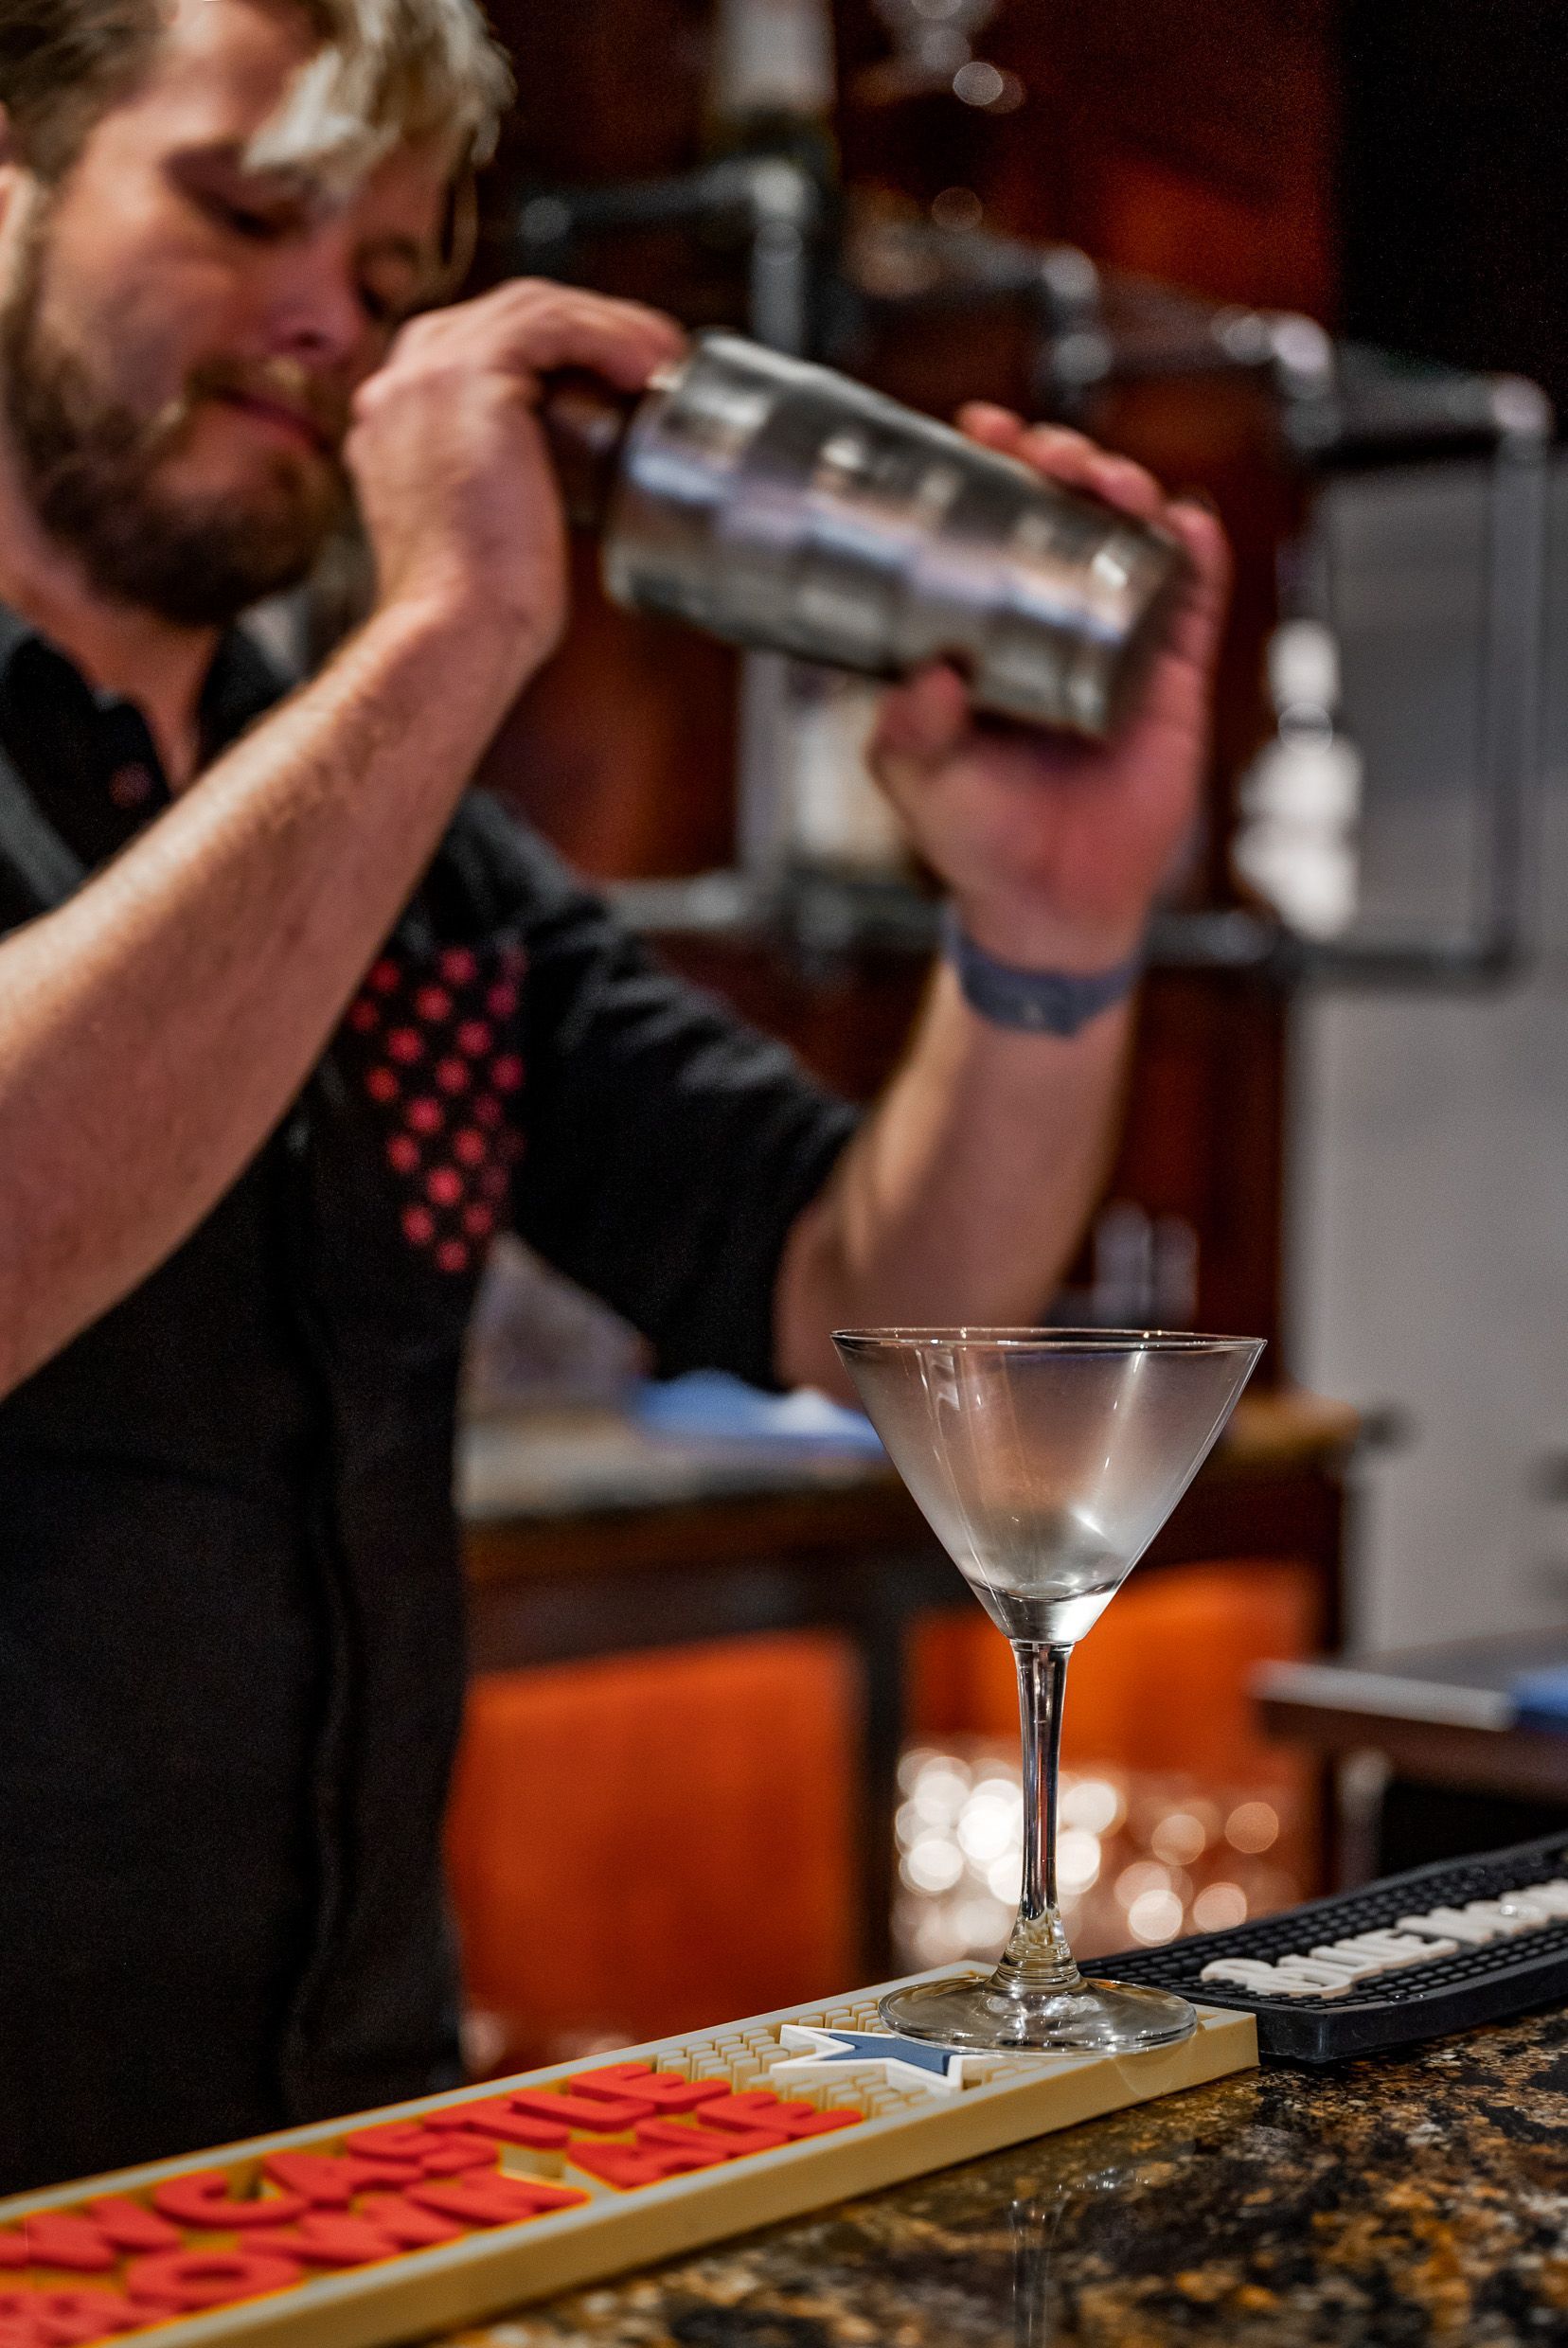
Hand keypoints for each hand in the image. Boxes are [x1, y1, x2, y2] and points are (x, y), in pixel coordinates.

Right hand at [347, 280, 684, 689]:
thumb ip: (501, 491)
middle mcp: (396, 389)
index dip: (551, 353)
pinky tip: (647, 366)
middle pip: (503, 317)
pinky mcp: (467, 377)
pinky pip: (551, 323)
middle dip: (585, 327)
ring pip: (531, 309)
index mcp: (394, 425)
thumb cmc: (479, 614)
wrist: (455, 632)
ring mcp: (423, 376)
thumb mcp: (484, 535)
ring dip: (609, 325)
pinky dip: (608, 335)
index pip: (475, 351)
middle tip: (649, 362)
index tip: (610, 381)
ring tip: (662, 360)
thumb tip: (563, 486)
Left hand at [867, 407, 1230, 970]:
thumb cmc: (979, 843)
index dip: (992, 470)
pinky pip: (1193, 602)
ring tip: (1104, 479)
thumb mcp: (921, 783)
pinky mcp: (1171, 679)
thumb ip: (912, 731)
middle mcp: (1055, 625)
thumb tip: (932, 674)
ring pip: (1131, 541)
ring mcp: (1118, 645)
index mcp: (990, 632)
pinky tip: (1182, 524)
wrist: (1051, 908)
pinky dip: (1194, 555)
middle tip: (1043, 453)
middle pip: (1068, 514)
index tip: (979, 431)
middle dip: (1061, 464)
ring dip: (1125, 491)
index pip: (993, 527)